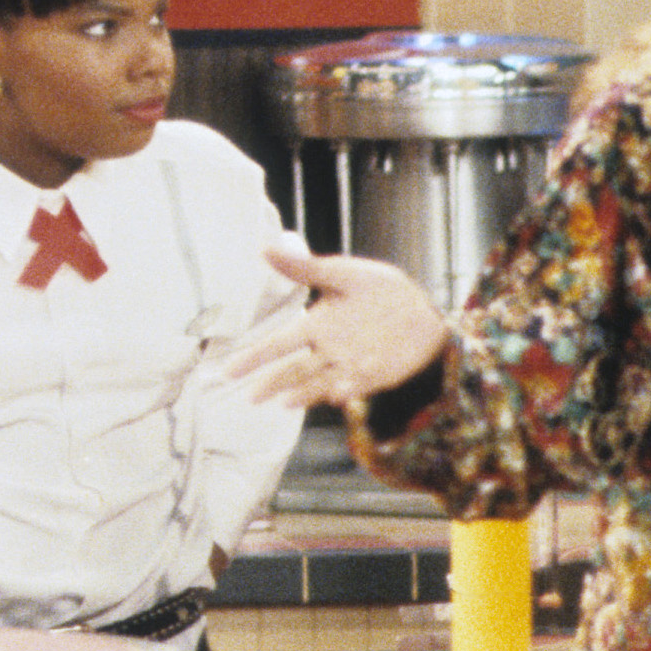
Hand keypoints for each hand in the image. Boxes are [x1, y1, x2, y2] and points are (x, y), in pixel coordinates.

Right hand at [229, 238, 451, 406]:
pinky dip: (346, 390)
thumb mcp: (344, 274)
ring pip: (318, 383)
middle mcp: (328, 350)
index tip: (228, 369)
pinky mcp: (374, 376)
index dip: (254, 356)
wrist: (422, 311)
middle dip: (272, 382)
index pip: (279, 343)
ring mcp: (349, 366)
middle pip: (293, 370)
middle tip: (250, 396)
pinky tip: (337, 393)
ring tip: (284, 402)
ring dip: (303, 393)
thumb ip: (306, 268)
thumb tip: (265, 248)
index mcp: (317, 325)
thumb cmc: (381, 291)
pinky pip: (356, 386)